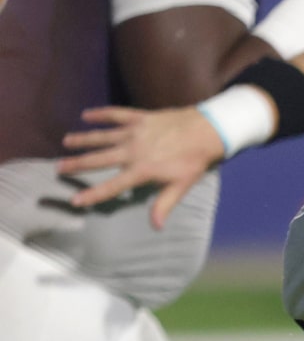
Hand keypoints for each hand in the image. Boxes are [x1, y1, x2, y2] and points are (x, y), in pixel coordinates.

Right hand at [56, 105, 224, 227]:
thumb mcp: (181, 186)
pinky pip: (115, 114)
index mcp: (142, 170)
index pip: (112, 186)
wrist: (207, 130)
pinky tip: (87, 115)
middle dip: (77, 164)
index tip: (75, 200)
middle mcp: (133, 151)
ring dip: (83, 139)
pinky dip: (100, 114)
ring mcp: (134, 132)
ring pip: (102, 136)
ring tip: (66, 141)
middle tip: (59, 168)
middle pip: (99, 159)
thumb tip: (155, 226)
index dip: (93, 194)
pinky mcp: (139, 117)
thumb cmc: (194, 161)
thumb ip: (164, 204)